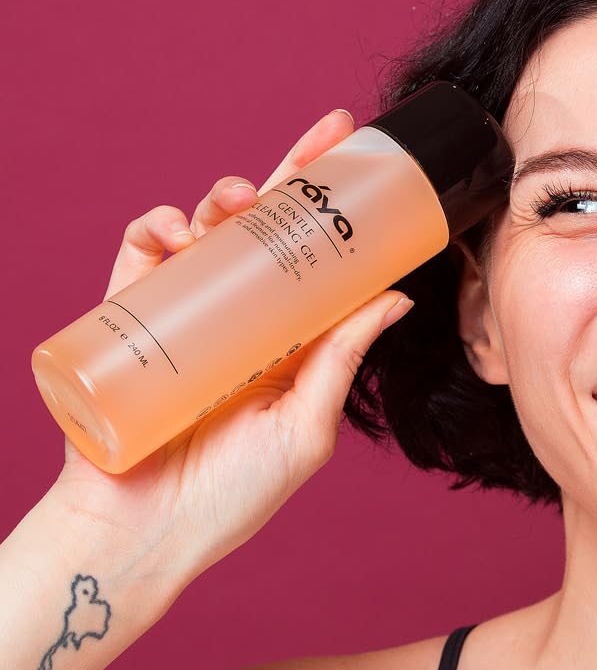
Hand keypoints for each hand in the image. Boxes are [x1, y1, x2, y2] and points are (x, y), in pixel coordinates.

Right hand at [52, 108, 414, 586]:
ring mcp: (182, 317)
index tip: (366, 163)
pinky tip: (174, 231)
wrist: (145, 536)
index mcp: (285, 341)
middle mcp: (238, 321)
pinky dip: (153, 229)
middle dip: (293, 173)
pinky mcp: (127, 322)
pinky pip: (138, 257)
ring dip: (223, 198)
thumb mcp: (305, 427)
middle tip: (323, 133)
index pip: (316, 261)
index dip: (336, 212)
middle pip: (266, 230)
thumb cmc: (231, 497)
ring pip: (205, 233)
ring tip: (237, 199)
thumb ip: (342, 360)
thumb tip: (396, 296)